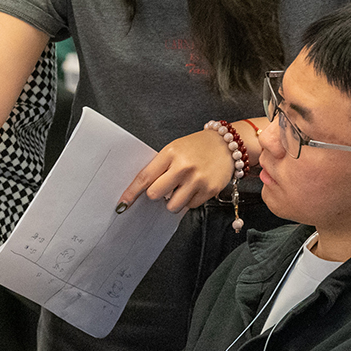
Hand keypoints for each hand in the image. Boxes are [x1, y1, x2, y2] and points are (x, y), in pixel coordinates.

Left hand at [118, 128, 235, 215]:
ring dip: (173, 201)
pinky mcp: (210, 190)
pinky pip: (190, 206)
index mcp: (170, 154)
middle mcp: (183, 167)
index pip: (145, 177)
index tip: (122, 203)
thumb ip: (160, 167)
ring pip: (172, 205)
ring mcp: (197, 180)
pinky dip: (190, 200)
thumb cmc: (196, 147)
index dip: (131, 192)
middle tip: (165, 187)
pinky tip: (195, 187)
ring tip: (182, 187)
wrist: (227, 144)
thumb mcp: (174, 149)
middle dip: (156, 194)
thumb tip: (144, 190)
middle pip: (155, 194)